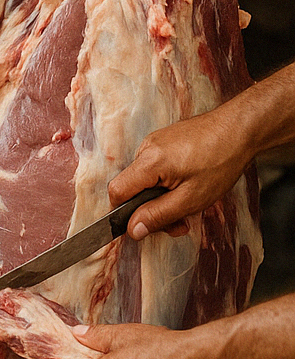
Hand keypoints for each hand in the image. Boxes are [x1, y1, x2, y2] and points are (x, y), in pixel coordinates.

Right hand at [109, 105, 253, 239]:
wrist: (240, 128)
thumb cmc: (221, 161)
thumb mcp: (191, 199)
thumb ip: (158, 215)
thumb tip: (132, 230)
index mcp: (149, 161)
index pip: (117, 191)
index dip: (124, 213)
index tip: (144, 226)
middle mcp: (146, 148)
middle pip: (133, 188)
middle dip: (152, 210)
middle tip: (179, 223)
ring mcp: (155, 142)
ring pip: (146, 180)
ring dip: (163, 198)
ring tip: (189, 206)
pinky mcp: (165, 140)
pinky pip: (156, 168)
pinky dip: (168, 183)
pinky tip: (188, 188)